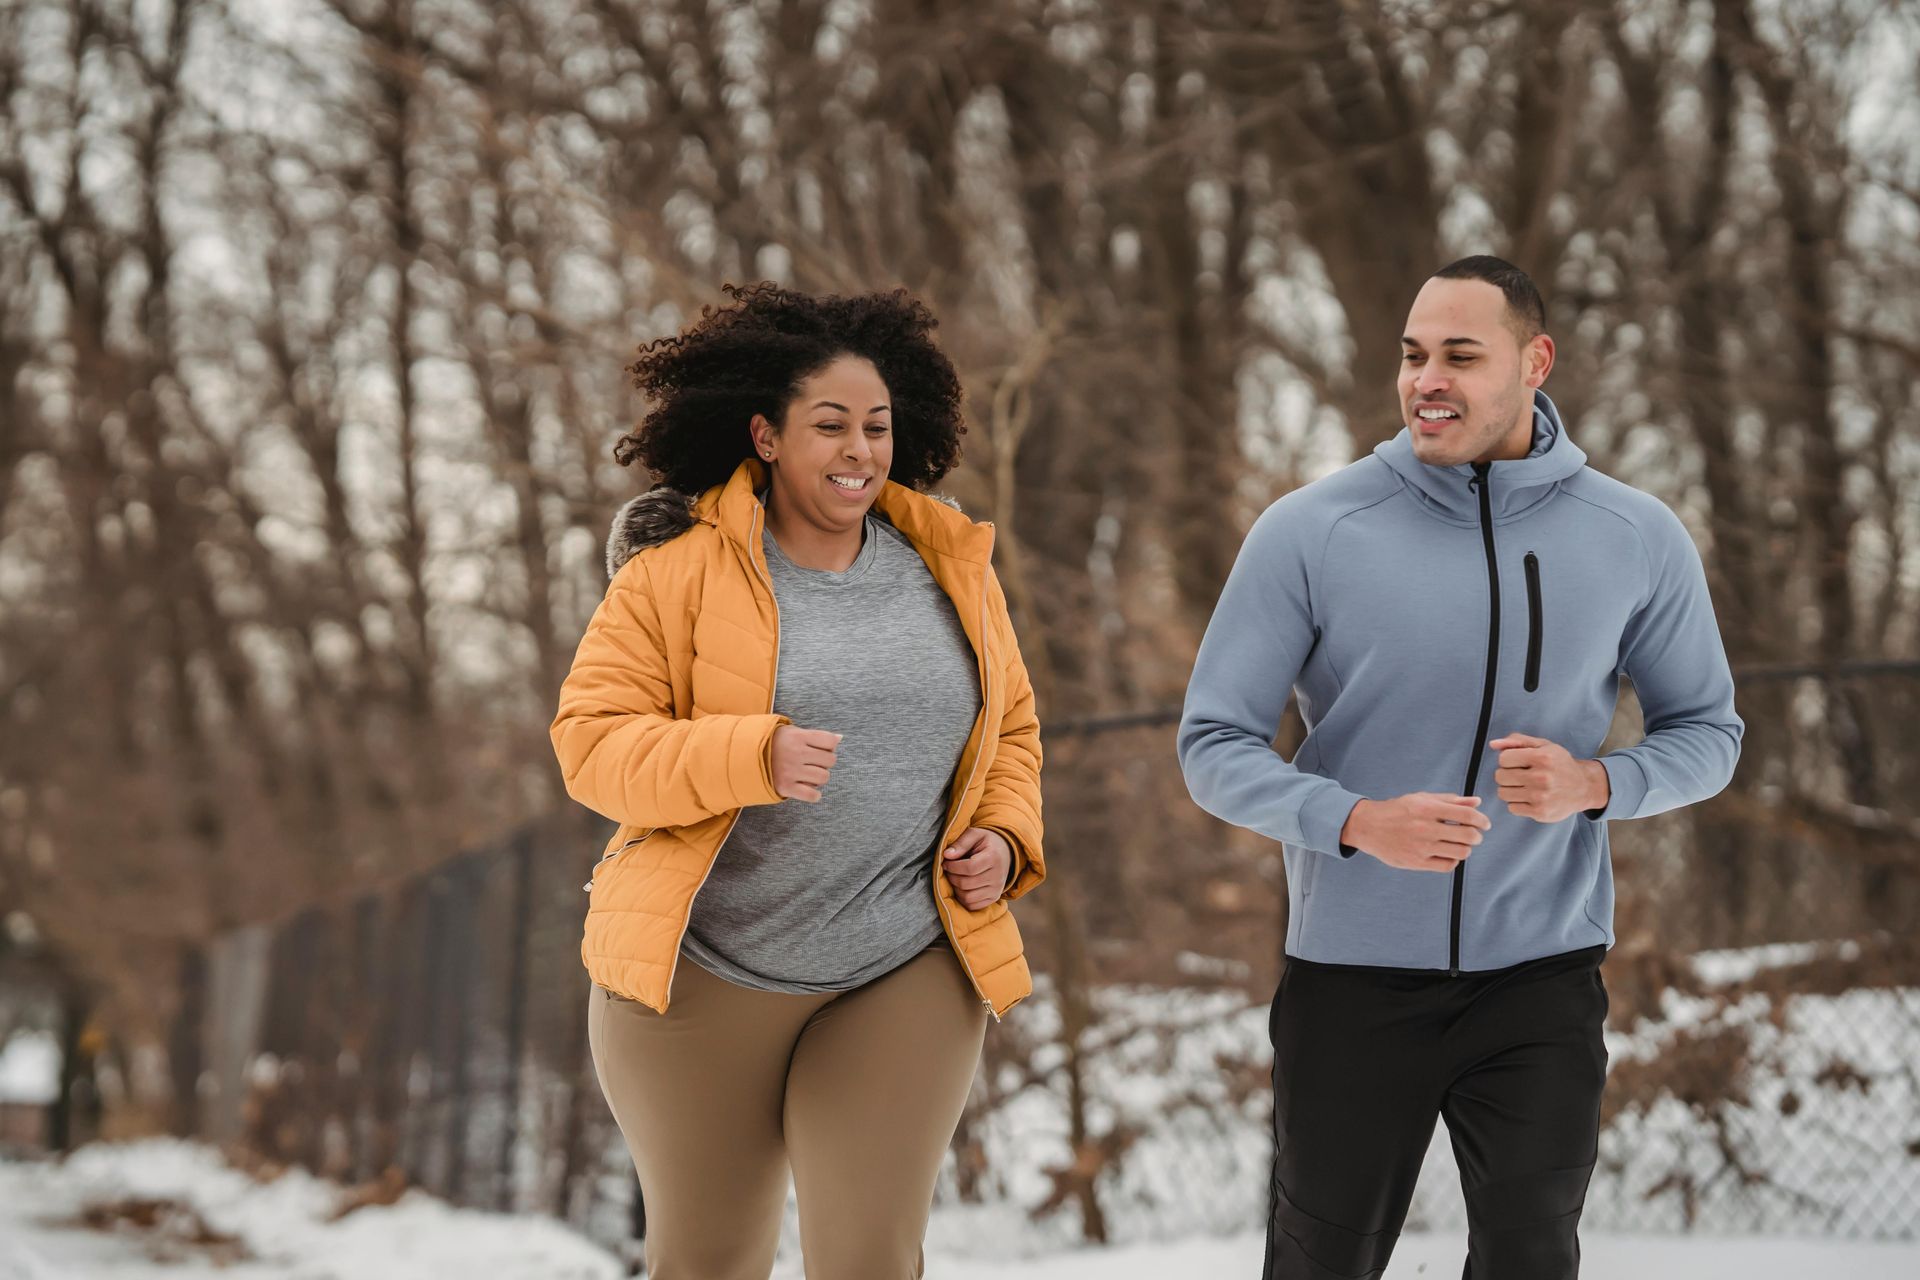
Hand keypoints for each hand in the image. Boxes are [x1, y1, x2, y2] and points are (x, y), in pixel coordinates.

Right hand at [770, 726, 840, 802]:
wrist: (746, 756)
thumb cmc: (774, 743)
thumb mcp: (793, 732)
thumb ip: (816, 736)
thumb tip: (840, 738)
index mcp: (798, 736)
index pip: (830, 741)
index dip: (829, 745)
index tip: (821, 748)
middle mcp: (795, 753)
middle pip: (830, 760)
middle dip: (825, 762)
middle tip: (813, 762)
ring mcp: (790, 771)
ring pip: (824, 777)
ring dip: (819, 777)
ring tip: (808, 774)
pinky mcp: (785, 787)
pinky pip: (812, 795)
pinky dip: (814, 794)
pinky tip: (807, 788)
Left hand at [942, 828, 1011, 910]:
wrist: (1006, 852)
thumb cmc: (986, 843)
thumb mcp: (975, 834)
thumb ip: (961, 843)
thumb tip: (946, 855)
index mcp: (993, 857)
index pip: (969, 868)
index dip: (953, 867)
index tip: (945, 863)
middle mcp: (997, 876)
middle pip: (966, 884)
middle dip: (952, 877)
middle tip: (948, 871)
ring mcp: (997, 889)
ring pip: (968, 897)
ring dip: (956, 889)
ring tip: (955, 878)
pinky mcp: (994, 898)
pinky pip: (972, 905)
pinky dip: (962, 898)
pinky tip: (961, 887)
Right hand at [1340, 793, 1488, 871]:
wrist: (1368, 826)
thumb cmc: (1398, 810)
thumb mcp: (1422, 799)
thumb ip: (1450, 800)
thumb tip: (1477, 802)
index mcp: (1428, 808)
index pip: (1467, 816)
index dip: (1482, 820)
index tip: (1485, 824)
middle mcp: (1425, 828)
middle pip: (1468, 836)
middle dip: (1477, 836)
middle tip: (1474, 835)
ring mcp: (1421, 847)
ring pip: (1461, 853)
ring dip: (1467, 848)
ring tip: (1461, 844)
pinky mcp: (1416, 862)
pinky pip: (1447, 866)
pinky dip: (1454, 860)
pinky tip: (1448, 853)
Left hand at [1489, 732, 1608, 822]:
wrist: (1583, 787)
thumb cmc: (1559, 764)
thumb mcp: (1543, 746)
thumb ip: (1517, 741)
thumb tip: (1493, 744)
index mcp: (1542, 758)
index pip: (1503, 759)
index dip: (1508, 759)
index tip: (1519, 762)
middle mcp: (1541, 777)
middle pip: (1500, 776)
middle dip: (1507, 774)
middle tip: (1521, 775)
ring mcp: (1541, 797)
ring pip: (1503, 793)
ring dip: (1510, 789)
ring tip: (1524, 786)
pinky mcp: (1540, 812)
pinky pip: (1512, 808)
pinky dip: (1517, 803)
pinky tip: (1530, 797)